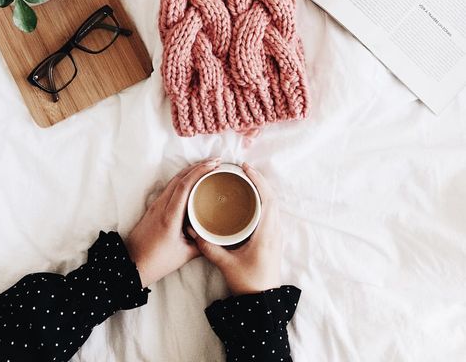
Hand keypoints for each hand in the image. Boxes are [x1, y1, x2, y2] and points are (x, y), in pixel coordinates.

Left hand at [126, 158, 220, 285]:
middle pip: (180, 177)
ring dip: (191, 170)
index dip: (200, 172)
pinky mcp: (154, 207)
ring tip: (208, 167)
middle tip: (217, 162)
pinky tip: (193, 181)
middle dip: (199, 166)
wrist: (130, 264)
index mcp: (170, 216)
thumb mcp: (184, 255)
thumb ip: (203, 244)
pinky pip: (171, 187)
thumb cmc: (156, 261)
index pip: (185, 185)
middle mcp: (162, 205)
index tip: (214, 165)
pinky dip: (184, 179)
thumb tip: (218, 236)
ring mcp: (156, 205)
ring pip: (175, 180)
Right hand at [188, 162, 281, 294]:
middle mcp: (275, 230)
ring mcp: (276, 234)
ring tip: (246, 179)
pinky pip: (272, 211)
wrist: (263, 302)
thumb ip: (209, 247)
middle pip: (272, 197)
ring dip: (262, 189)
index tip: (246, 169)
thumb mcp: (226, 265)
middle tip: (243, 169)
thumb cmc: (248, 284)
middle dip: (259, 180)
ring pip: (273, 204)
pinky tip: (252, 198)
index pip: (268, 199)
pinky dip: (264, 199)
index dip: (258, 180)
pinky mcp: (274, 238)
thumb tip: (193, 231)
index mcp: (266, 233)